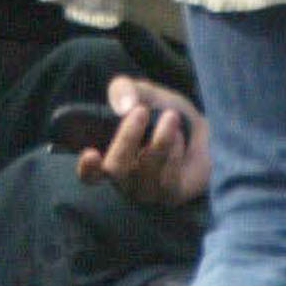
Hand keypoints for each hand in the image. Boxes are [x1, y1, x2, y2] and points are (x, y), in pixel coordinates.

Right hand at [75, 75, 211, 211]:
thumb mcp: (144, 94)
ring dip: (160, 140)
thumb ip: (127, 90)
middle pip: (116, 168)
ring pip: (146, 171)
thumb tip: (123, 103)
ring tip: (170, 117)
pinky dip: (174, 151)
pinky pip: (169, 177)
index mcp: (107, 160)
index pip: (89, 174)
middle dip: (127, 137)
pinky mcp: (171, 196)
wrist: (198, 131)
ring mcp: (147, 192)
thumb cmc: (161, 113)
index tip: (91, 153)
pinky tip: (179, 137)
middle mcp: (123, 181)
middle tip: (141, 110)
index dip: (87, 167)